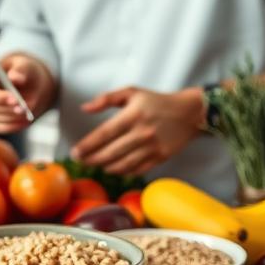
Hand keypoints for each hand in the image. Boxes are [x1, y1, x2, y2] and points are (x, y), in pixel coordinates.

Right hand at [0, 54, 53, 133]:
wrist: (27, 83)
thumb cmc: (23, 71)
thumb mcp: (25, 65)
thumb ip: (20, 69)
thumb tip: (14, 77)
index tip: (15, 99)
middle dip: (6, 109)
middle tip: (23, 109)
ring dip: (11, 118)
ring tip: (28, 115)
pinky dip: (11, 126)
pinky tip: (25, 122)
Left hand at [71, 86, 203, 175]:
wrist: (190, 113)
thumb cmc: (156, 101)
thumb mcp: (132, 92)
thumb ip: (106, 99)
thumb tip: (84, 108)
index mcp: (132, 116)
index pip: (104, 134)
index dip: (87, 145)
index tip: (75, 152)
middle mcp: (142, 133)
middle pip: (110, 152)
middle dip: (92, 159)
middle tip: (80, 161)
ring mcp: (152, 147)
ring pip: (123, 164)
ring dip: (105, 167)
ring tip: (94, 165)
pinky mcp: (161, 158)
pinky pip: (137, 170)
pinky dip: (123, 172)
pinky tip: (113, 169)